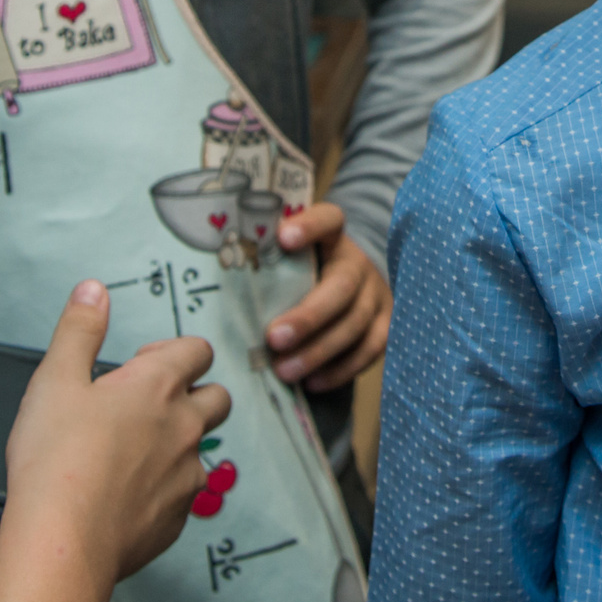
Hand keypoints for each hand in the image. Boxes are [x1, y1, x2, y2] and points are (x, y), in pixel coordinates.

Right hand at [1, 280, 229, 582]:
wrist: (61, 543)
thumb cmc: (54, 460)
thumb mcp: (54, 380)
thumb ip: (79, 330)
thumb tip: (94, 290)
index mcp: (159, 386)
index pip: (198, 350)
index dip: (173, 353)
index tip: (139, 367)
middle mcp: (185, 427)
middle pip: (217, 397)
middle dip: (192, 394)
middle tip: (145, 408)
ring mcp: (186, 476)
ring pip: (200, 450)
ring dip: (177, 445)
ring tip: (128, 456)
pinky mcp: (177, 520)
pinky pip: (182, 495)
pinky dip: (162, 490)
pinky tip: (123, 497)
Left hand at [265, 202, 391, 390]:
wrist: (353, 285)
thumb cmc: (303, 276)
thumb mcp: (291, 261)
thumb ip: (268, 264)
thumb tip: (216, 278)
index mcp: (333, 238)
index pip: (329, 219)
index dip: (310, 227)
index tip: (282, 237)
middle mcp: (359, 264)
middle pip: (342, 285)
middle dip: (308, 315)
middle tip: (274, 338)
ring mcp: (376, 295)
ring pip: (355, 322)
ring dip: (319, 350)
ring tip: (285, 371)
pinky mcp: (385, 325)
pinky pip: (370, 350)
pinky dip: (341, 369)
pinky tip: (313, 382)